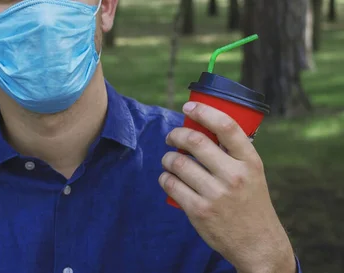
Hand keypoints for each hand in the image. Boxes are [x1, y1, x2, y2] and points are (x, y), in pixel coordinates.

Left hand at [159, 102, 295, 272]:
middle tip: (171, 137)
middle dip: (175, 135)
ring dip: (167, 158)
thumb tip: (202, 127)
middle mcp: (234, 175)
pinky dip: (164, 178)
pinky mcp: (199, 210)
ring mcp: (216, 194)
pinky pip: (171, 185)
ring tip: (169, 160)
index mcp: (250, 161)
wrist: (257, 243)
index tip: (188, 107)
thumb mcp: (253, 173)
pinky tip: (167, 178)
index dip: (203, 111)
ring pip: (178, 163)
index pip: (227, 126)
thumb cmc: (251, 203)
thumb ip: (233, 153)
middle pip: (195, 141)